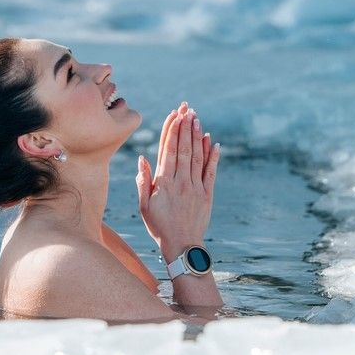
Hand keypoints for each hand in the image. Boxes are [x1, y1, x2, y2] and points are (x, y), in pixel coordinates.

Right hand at [135, 104, 220, 258]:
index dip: (172, 131)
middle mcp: (181, 182)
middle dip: (185, 127)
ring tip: (197, 118)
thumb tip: (142, 158)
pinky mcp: (208, 194)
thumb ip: (143, 181)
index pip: (168, 151)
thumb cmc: (159, 227)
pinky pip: (210, 171)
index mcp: (164, 183)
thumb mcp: (144, 206)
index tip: (175, 114)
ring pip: (197, 156)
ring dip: (197, 136)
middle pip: (184, 149)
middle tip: (188, 108)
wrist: (182, 246)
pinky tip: (213, 141)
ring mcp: (196, 187)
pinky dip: (213, 155)